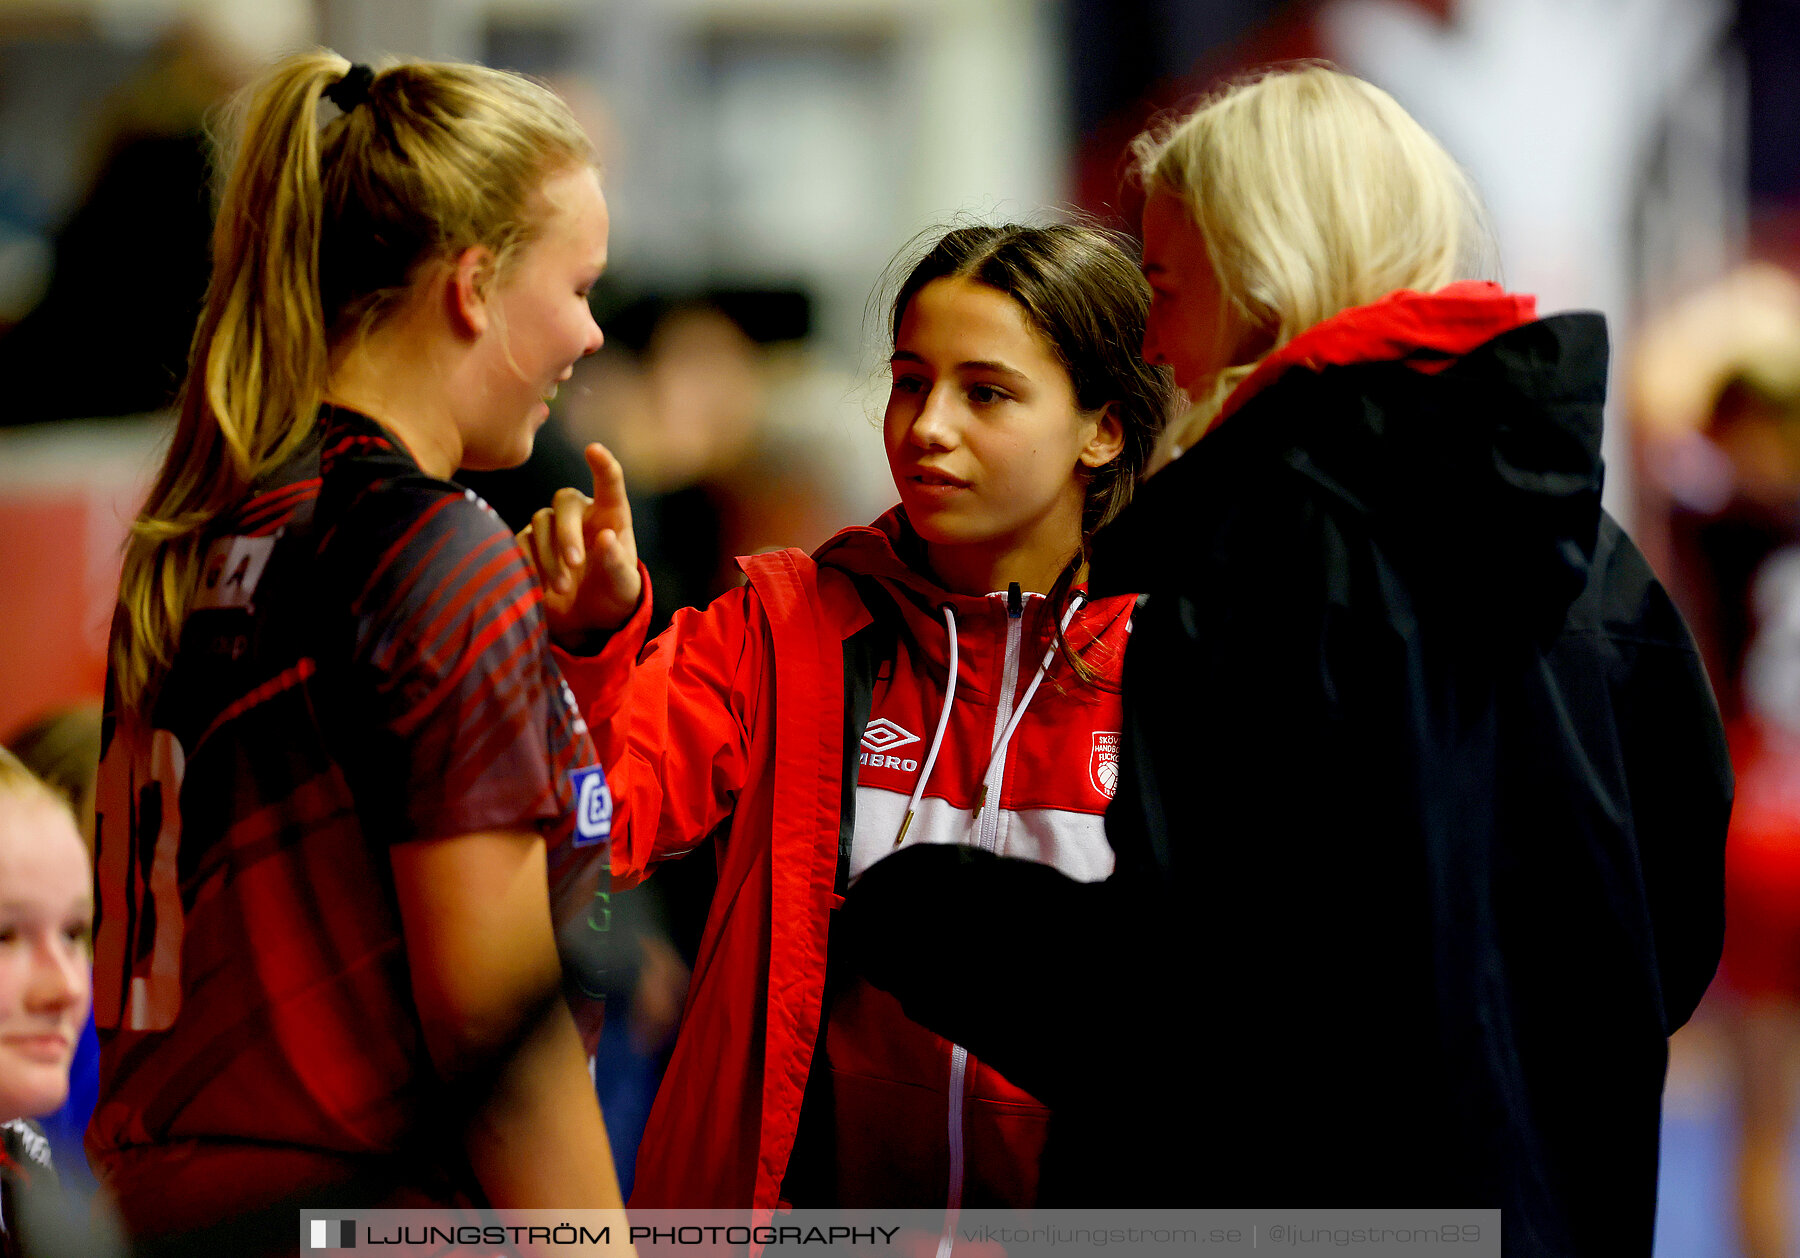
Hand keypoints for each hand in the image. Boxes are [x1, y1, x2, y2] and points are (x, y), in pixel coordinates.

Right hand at [521, 442, 643, 644]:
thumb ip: (617, 564)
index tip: (593, 450)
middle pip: (565, 502)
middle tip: (575, 564)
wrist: (586, 620)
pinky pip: (521, 544)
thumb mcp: (623, 586)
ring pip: (541, 523)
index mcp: (611, 517)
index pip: (609, 484)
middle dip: (568, 532)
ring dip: (551, 556)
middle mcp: (580, 515)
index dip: (603, 465)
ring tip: (562, 588)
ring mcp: (551, 527)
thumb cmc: (612, 595)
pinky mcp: (528, 545)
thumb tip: (606, 538)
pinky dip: (531, 564)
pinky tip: (542, 587)